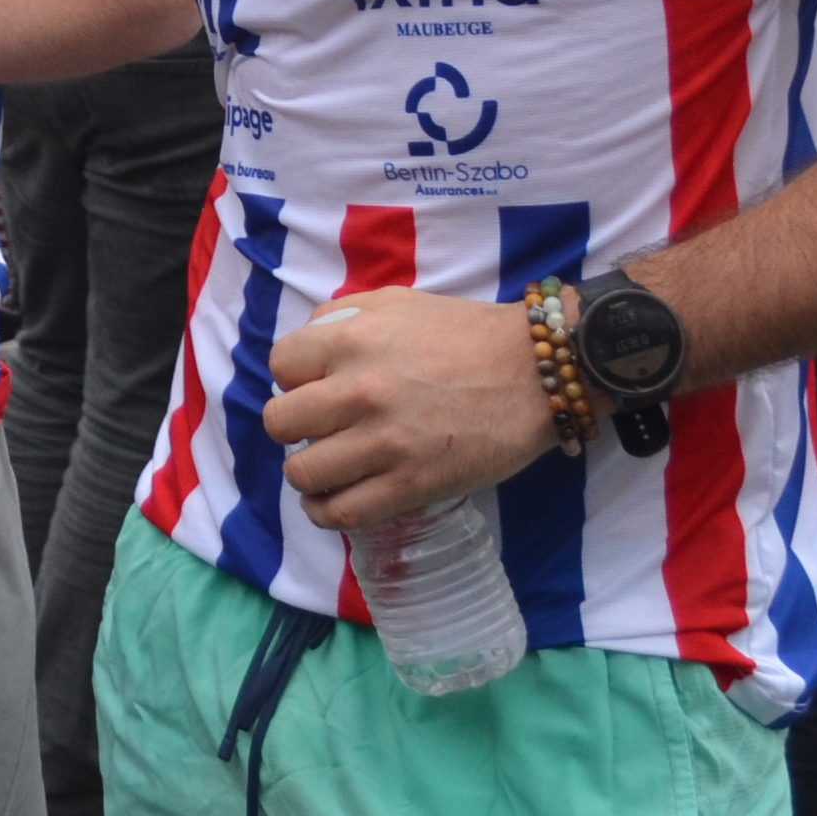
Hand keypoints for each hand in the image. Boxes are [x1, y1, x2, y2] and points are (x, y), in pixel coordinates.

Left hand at [260, 293, 556, 531]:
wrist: (535, 372)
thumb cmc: (467, 334)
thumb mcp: (396, 302)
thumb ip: (342, 316)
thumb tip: (307, 345)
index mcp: (350, 341)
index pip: (281, 367)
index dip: (294, 380)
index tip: (314, 388)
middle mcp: (358, 392)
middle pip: (281, 423)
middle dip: (294, 427)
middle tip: (319, 429)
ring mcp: (384, 443)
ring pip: (304, 474)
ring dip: (307, 474)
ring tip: (324, 469)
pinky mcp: (411, 485)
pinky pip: (343, 513)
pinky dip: (325, 513)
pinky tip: (330, 503)